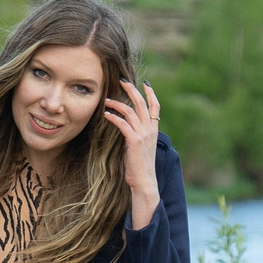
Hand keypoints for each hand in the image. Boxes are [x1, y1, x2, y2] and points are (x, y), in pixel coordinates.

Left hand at [103, 82, 162, 227]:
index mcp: (154, 129)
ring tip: (106, 100)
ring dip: (116, 103)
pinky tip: (106, 115)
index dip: (151, 93)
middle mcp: (150, 129)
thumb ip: (137, 134)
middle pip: (142, 103)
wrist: (144, 181)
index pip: (156, 106)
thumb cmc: (139, 166)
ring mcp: (143, 134)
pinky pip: (123, 123)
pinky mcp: (134, 141)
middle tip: (121, 81)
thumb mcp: (141, 146)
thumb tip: (128, 126)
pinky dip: (113, 117)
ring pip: (130, 111)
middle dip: (132, 90)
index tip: (144, 83)